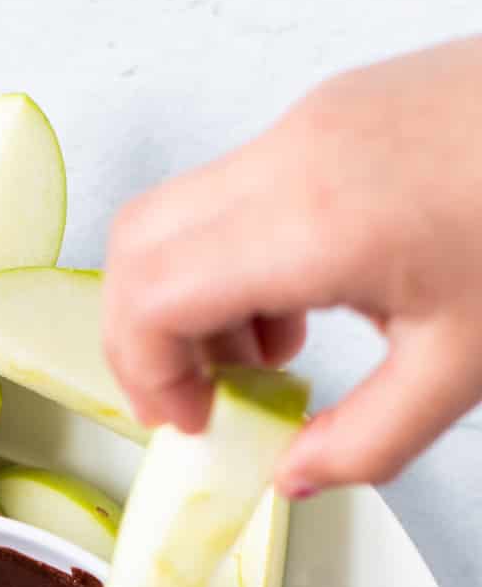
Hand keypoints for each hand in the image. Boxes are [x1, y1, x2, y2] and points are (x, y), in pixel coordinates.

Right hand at [102, 37, 481, 492]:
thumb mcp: (465, 365)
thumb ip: (366, 443)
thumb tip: (294, 475)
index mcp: (315, 223)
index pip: (152, 295)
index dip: (147, 375)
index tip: (194, 423)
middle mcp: (292, 156)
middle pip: (137, 246)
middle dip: (144, 339)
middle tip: (200, 400)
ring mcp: (308, 122)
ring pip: (178, 215)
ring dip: (191, 299)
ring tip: (267, 356)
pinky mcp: (330, 111)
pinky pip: (233, 189)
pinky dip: (234, 258)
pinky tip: (303, 300)